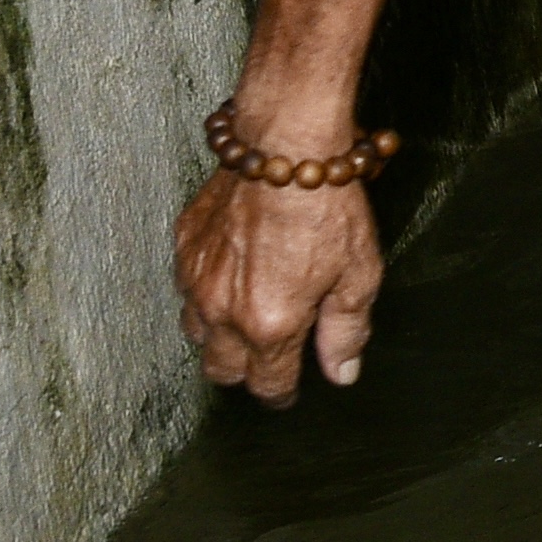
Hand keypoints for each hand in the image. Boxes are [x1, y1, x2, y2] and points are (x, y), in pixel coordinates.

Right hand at [176, 162, 385, 403]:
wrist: (284, 148)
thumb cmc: (327, 207)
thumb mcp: (358, 275)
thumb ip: (345, 331)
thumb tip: (340, 373)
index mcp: (269, 325)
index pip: (266, 384)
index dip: (280, 394)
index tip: (288, 392)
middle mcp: (222, 310)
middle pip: (221, 370)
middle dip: (245, 372)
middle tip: (268, 360)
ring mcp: (195, 278)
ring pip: (196, 333)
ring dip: (219, 336)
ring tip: (246, 321)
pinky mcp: (183, 246)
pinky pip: (185, 288)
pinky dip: (204, 294)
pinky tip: (229, 277)